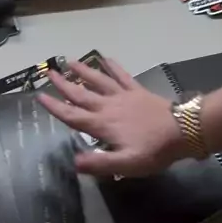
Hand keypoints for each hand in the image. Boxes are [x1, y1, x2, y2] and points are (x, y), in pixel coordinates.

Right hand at [37, 59, 187, 177]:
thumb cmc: (153, 150)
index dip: (55, 107)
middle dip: (64, 84)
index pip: (73, 116)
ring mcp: (123, 96)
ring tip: (71, 61)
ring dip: (84, 71)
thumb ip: (99, 163)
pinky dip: (113, 66)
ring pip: (99, 81)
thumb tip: (74, 161)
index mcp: (103, 125)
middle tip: (49, 72)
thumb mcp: (126, 164)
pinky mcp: (137, 91)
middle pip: (82, 94)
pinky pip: (122, 76)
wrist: (181, 129)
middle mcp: (109, 107)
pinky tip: (106, 58)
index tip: (40, 96)